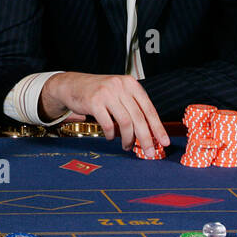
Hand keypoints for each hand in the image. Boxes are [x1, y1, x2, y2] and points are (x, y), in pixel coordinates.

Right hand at [39, 72, 167, 153]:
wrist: (73, 85)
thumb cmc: (99, 92)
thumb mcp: (119, 93)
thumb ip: (133, 106)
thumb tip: (149, 131)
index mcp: (131, 84)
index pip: (149, 108)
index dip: (158, 127)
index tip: (164, 141)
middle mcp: (120, 86)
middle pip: (139, 117)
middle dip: (146, 138)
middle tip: (149, 152)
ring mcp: (107, 93)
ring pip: (125, 122)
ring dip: (128, 138)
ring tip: (127, 146)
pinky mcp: (94, 102)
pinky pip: (108, 124)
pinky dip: (111, 134)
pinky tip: (110, 137)